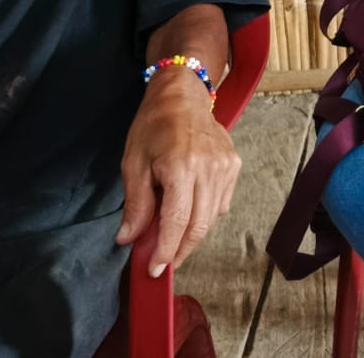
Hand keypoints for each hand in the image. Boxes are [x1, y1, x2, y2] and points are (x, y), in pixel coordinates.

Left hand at [115, 72, 240, 276]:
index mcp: (181, 167)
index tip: (155, 270)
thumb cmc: (153, 125)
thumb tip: (129, 239)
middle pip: (199, 225)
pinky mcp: (234, 165)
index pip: (176, 222)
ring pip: (212, 217)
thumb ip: (135, 203)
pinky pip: (221, 202)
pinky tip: (190, 208)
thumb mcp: (133, 162)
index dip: (166, 251)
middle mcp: (209, 169)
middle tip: (163, 263)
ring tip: (173, 237)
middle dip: (180, 250)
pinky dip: (205, 214)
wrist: (183, 94)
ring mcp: (226, 167)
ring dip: (192, 234)